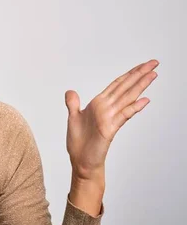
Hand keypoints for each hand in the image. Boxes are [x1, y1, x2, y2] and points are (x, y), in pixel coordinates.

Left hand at [64, 59, 158, 180]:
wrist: (81, 162)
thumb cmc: (79, 143)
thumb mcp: (73, 118)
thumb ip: (73, 104)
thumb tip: (70, 91)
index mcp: (99, 104)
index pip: (117, 85)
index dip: (129, 74)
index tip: (141, 65)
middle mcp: (107, 109)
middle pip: (126, 88)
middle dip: (139, 74)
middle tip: (154, 63)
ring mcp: (110, 118)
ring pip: (127, 98)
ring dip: (140, 86)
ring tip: (153, 74)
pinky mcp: (110, 129)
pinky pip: (123, 115)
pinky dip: (133, 107)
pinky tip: (144, 100)